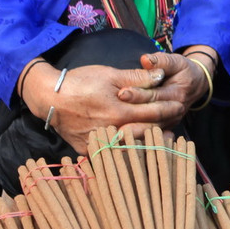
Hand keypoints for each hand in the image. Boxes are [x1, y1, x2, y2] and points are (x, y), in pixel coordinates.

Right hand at [21, 52, 210, 154]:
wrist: (48, 99)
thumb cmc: (80, 82)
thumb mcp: (109, 74)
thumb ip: (137, 78)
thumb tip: (160, 75)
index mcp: (120, 112)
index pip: (154, 113)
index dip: (170, 110)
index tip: (181, 107)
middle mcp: (113, 132)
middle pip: (147, 133)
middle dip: (165, 127)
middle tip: (177, 123)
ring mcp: (101, 145)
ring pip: (133, 147)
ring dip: (149, 141)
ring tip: (164, 137)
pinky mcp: (90, 151)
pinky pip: (114, 154)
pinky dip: (128, 149)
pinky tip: (137, 145)